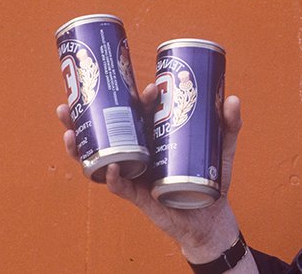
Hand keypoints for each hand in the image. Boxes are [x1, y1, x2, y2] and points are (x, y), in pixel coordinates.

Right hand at [55, 84, 245, 264]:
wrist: (211, 215)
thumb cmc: (212, 176)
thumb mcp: (223, 147)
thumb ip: (230, 124)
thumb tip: (232, 98)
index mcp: (154, 135)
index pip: (139, 113)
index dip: (138, 99)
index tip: (150, 87)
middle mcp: (140, 151)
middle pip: (107, 131)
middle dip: (83, 116)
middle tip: (69, 103)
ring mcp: (135, 172)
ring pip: (101, 156)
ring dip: (80, 145)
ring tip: (69, 131)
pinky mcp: (138, 194)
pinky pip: (119, 185)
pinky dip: (112, 176)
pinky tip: (111, 166)